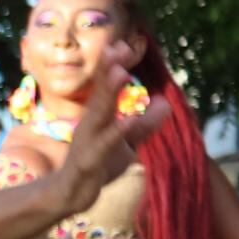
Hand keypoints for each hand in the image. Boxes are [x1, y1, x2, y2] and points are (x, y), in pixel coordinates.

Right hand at [46, 52, 165, 211]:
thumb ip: (145, 123)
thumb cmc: (99, 165)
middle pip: (101, 94)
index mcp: (98, 118)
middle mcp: (90, 125)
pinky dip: (117, 132)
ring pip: (99, 113)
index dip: (113, 66)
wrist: (72, 194)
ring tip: (121, 72)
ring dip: (109, 92)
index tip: (123, 43)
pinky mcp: (89, 161)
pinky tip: (130, 120)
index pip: (106, 88)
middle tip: (118, 47)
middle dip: (108, 70)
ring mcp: (87, 142)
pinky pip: (105, 145)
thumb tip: (166, 102)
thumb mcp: (127, 143)